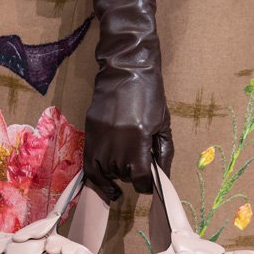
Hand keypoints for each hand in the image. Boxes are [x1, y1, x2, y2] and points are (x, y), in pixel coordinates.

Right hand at [84, 0, 173, 201]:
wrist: (125, 68)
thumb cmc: (149, 94)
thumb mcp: (163, 124)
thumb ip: (163, 153)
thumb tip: (161, 178)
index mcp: (138, 140)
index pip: (140, 178)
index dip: (146, 185)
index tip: (148, 185)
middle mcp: (117, 144)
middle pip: (124, 176)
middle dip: (132, 176)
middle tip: (138, 166)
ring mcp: (100, 140)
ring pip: (107, 173)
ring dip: (116, 174)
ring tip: (123, 168)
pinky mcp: (90, 135)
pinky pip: (90, 167)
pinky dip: (97, 178)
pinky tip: (106, 182)